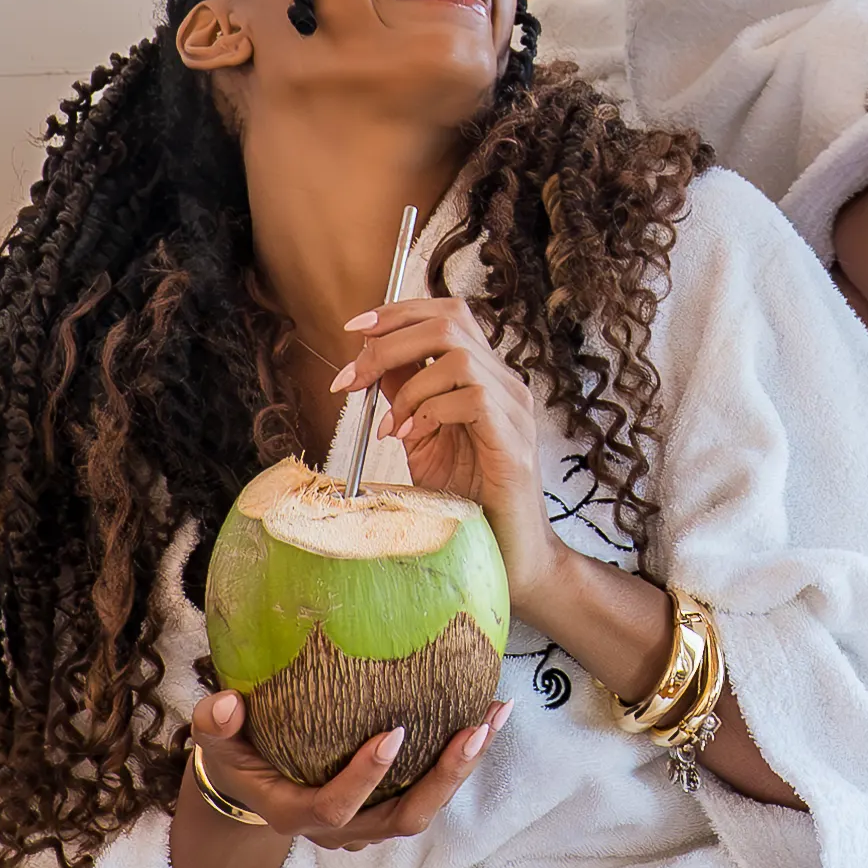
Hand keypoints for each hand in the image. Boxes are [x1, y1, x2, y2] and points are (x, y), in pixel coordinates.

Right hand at [185, 686, 506, 851]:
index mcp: (298, 814)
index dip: (366, 780)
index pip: (336, 809)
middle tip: (473, 728)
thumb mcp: (218, 743)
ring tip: (494, 715)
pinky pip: (432, 787)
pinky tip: (489, 710)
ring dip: (464, 767)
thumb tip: (226, 703)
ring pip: (425, 808)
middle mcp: (343, 829)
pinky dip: (462, 756)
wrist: (256, 785)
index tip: (393, 733)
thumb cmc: (238, 756)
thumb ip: (216, 724)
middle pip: (402, 819)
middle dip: (442, 779)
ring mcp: (370, 822)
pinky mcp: (390, 804)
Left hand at [336, 295, 564, 606]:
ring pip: (458, 357)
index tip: (355, 329)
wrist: (511, 555)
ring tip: (390, 426)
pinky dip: (428, 413)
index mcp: (486, 377)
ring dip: (408, 388)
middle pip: (450, 322)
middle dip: (390, 342)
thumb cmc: (466, 500)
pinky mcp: (514, 440)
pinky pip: (471, 398)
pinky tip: (412, 439)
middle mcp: (506, 384)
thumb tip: (371, 359)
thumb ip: (405, 395)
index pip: (449, 314)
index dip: (399, 312)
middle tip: (352, 378)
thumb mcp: (422, 438)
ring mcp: (515, 409)